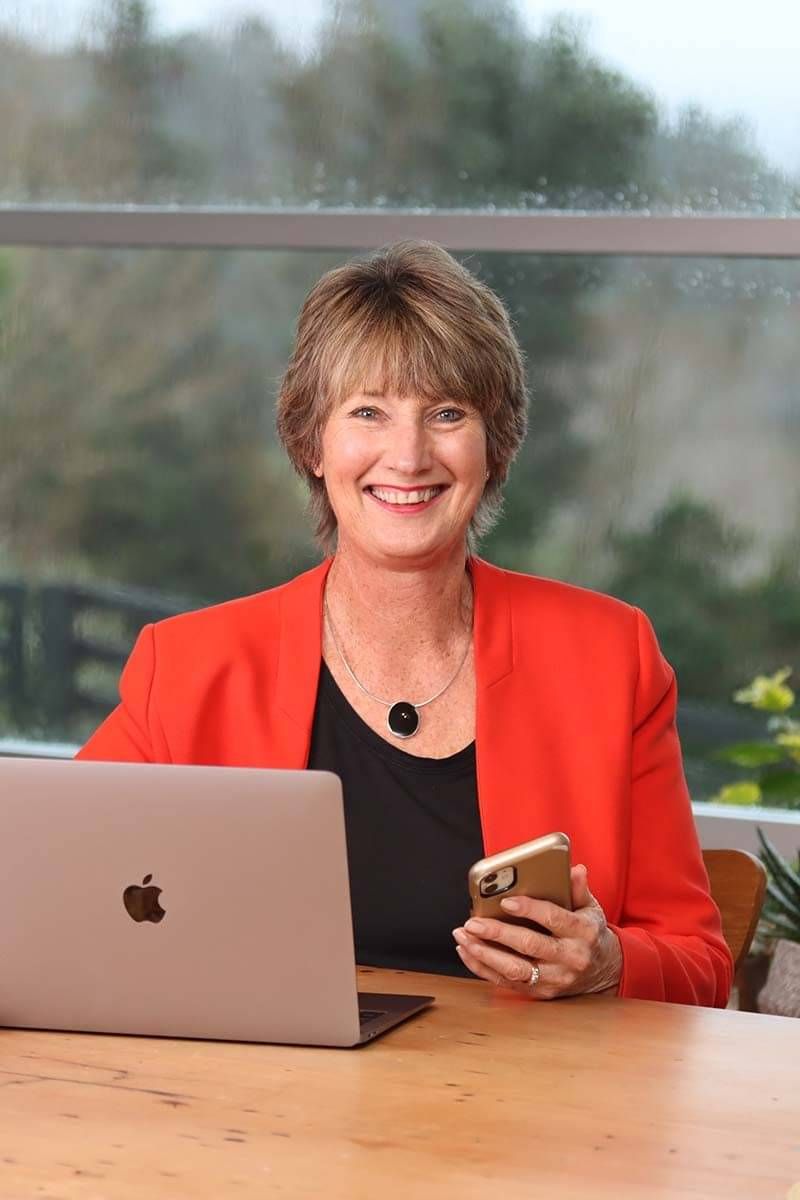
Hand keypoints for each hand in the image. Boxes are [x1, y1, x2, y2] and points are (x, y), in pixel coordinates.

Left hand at [452, 864, 622, 999]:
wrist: (604, 970)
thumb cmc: (589, 933)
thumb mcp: (591, 908)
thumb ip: (579, 890)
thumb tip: (575, 869)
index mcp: (583, 932)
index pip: (554, 919)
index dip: (529, 910)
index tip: (505, 901)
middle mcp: (570, 958)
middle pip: (529, 946)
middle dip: (497, 934)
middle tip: (472, 922)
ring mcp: (555, 979)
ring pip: (515, 970)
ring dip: (485, 954)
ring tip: (463, 937)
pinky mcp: (542, 992)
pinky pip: (507, 983)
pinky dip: (484, 968)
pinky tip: (467, 952)